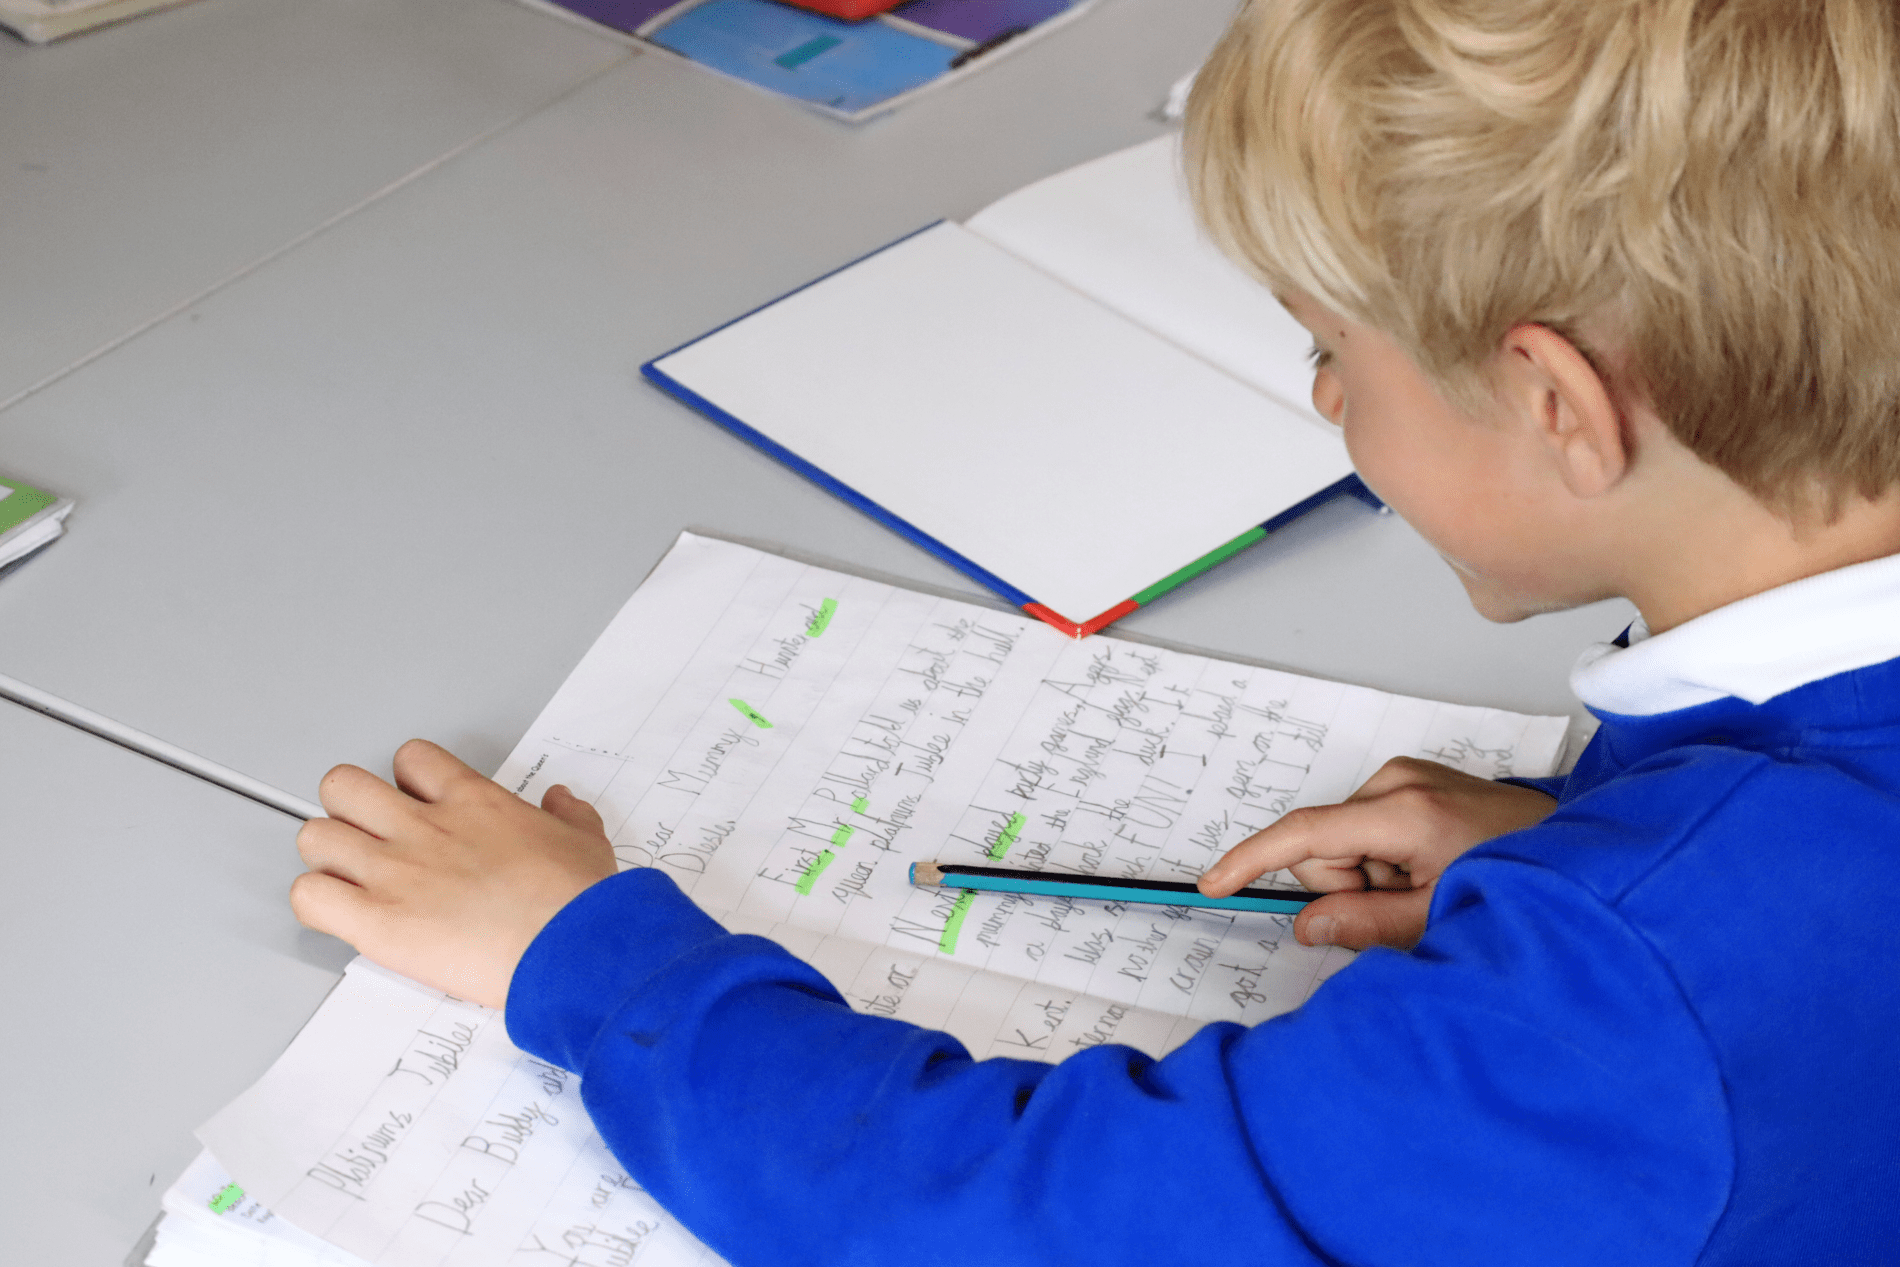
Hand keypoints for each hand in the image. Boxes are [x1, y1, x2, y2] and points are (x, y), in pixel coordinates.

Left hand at [291, 739, 616, 1008]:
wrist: (570, 948)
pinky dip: (316, 904)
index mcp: (472, 802)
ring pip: (315, 836)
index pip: (411, 759)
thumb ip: (567, 813)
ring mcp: (395, 872)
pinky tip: (340, 915)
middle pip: (343, 786)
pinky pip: (309, 896)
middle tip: (368, 838)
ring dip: (327, 856)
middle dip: (349, 810)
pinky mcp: (377, 922)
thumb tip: (560, 800)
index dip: (406, 781)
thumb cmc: (578, 901)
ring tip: (349, 879)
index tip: (414, 805)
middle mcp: (424, 827)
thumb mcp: (585, 839)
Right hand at [1198, 757, 1556, 950]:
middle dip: (1350, 886)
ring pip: (1344, 843)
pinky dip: (1388, 859)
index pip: (1305, 834)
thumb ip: (1366, 924)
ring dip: (1375, 876)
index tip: (1214, 882)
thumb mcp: (1441, 918)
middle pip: (1323, 848)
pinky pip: (1368, 831)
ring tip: (1433, 885)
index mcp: (1403, 810)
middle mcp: (1398, 781)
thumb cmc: (1524, 880)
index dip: (1253, 860)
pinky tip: (1433, 867)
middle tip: (1411, 903)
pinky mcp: (1416, 783)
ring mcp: (1409, 778)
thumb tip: (1307, 925)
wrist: (1582, 852)